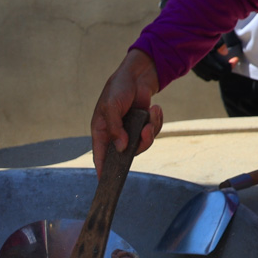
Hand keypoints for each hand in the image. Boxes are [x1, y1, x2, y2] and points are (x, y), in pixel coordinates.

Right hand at [91, 49, 162, 176]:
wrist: (137, 75)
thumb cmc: (118, 88)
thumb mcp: (111, 106)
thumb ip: (115, 128)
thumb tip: (122, 149)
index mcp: (102, 131)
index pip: (100, 155)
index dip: (103, 169)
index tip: (106, 182)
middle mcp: (116, 135)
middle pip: (127, 154)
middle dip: (140, 143)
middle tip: (145, 131)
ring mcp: (130, 132)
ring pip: (143, 144)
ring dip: (151, 129)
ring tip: (152, 111)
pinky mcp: (143, 127)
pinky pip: (153, 133)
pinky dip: (157, 121)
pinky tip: (155, 108)